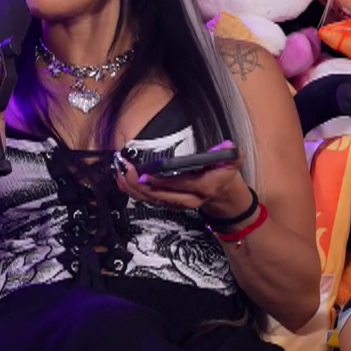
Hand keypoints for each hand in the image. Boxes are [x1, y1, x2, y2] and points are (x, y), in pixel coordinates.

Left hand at [115, 141, 253, 221]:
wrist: (222, 194)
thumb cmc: (222, 174)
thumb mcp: (231, 163)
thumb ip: (231, 155)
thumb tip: (231, 147)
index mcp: (203, 188)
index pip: (181, 185)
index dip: (162, 181)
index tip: (145, 173)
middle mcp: (188, 199)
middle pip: (160, 195)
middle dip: (140, 184)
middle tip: (125, 169)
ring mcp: (176, 202)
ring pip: (151, 199)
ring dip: (132, 187)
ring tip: (119, 172)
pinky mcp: (167, 202)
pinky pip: (147, 199)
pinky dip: (133, 190)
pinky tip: (121, 179)